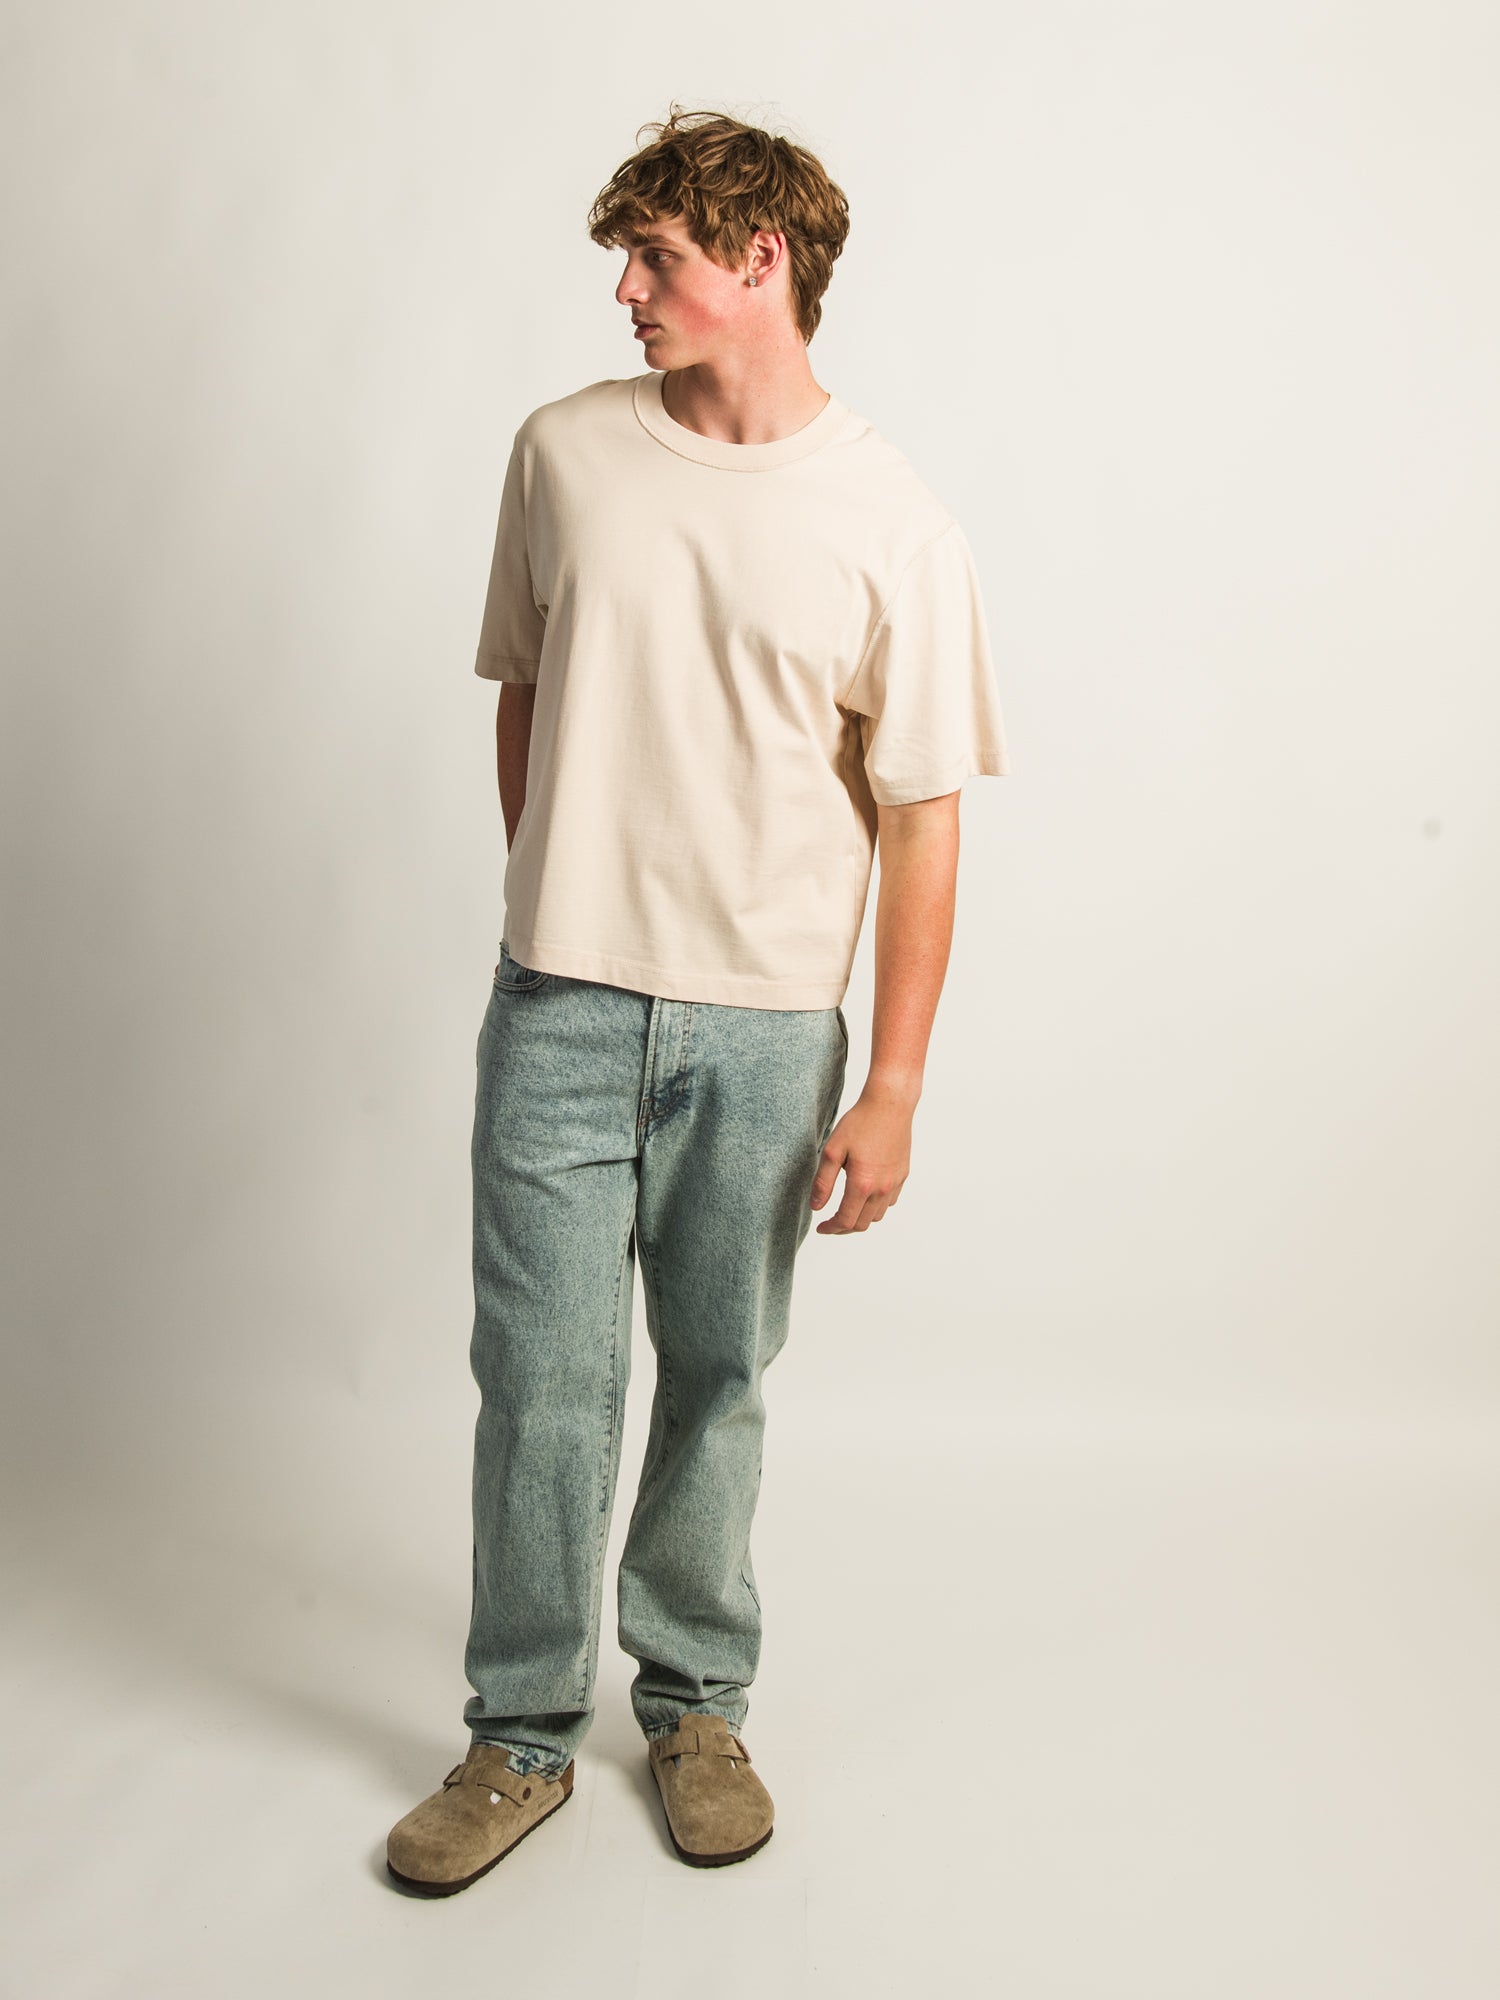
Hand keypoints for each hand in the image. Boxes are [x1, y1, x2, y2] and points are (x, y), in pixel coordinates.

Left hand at [809, 1084, 912, 1233]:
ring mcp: (895, 1183)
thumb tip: (816, 1207)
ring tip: (847, 1210)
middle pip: (862, 1224)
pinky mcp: (903, 1175)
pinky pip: (889, 1201)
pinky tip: (866, 1196)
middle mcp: (882, 1188)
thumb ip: (823, 1182)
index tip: (821, 1228)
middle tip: (830, 1223)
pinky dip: (876, 1206)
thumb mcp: (832, 1150)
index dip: (831, 1229)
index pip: (846, 1220)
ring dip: (861, 1218)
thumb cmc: (860, 1123)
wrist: (890, 1105)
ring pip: (877, 1215)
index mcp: (862, 1184)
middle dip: (844, 1228)